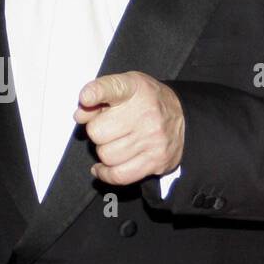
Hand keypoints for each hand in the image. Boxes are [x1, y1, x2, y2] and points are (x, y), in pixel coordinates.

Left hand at [73, 70, 184, 185]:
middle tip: (108, 128)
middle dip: (96, 132)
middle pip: (97, 132)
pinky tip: (103, 168)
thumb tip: (80, 115)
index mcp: (135, 89)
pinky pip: (119, 175)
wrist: (184, 119)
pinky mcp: (156, 161)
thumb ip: (99, 97)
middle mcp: (145, 112)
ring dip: (104, 152)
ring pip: (106, 155)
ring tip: (116, 142)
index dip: (96, 92)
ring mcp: (152, 138)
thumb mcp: (125, 88)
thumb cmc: (148, 102)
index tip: (86, 97)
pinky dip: (106, 174)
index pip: (112, 88)